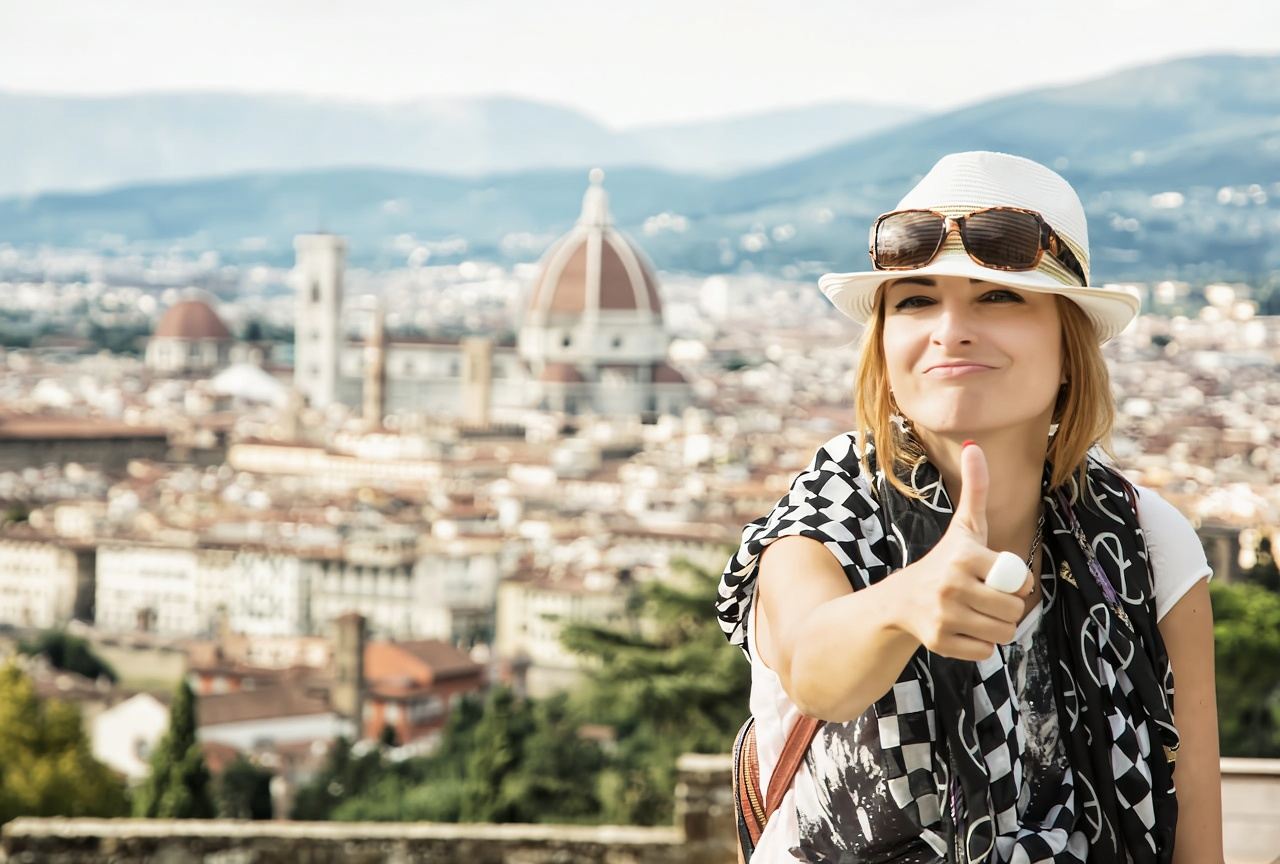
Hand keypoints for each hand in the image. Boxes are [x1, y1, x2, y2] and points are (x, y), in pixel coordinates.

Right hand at [892, 442, 1034, 660]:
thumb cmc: (943, 560)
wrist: (899, 600)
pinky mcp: (940, 642)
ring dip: (997, 626)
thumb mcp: (963, 527)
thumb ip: (975, 489)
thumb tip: (975, 447)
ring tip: (979, 613)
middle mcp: (952, 585)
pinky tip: (963, 629)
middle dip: (1007, 607)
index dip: (1015, 581)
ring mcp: (944, 616)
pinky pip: (985, 651)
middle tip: (989, 598)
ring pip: (1002, 632)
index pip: (1019, 580)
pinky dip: (980, 644)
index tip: (996, 576)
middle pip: (1013, 609)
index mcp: (964, 556)